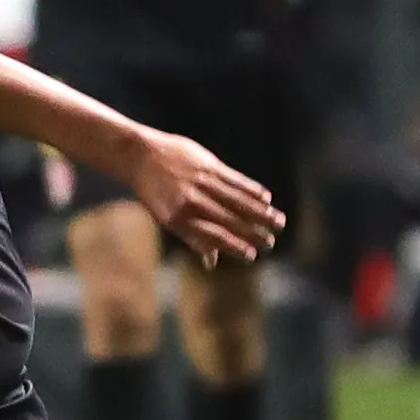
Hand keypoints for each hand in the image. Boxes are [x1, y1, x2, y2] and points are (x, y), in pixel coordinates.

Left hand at [131, 131, 283, 265]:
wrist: (140, 156)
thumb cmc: (155, 193)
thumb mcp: (167, 219)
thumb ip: (193, 238)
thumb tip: (211, 263)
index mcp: (179, 219)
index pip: (213, 236)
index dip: (234, 246)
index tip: (251, 255)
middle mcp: (191, 201)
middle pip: (229, 220)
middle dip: (252, 233)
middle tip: (271, 243)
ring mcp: (201, 181)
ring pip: (237, 200)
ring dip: (260, 212)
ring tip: (279, 222)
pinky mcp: (208, 165)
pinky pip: (235, 179)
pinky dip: (252, 189)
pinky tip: (267, 198)